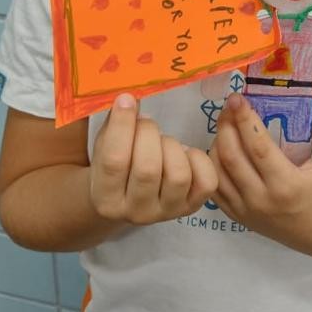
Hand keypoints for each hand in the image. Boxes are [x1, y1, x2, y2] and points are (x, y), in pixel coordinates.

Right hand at [90, 93, 217, 225]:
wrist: (132, 196)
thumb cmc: (118, 164)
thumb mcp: (105, 146)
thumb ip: (112, 125)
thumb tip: (129, 99)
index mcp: (106, 199)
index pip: (114, 161)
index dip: (122, 125)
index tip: (127, 99)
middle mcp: (136, 213)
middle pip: (148, 169)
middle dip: (148, 133)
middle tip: (145, 123)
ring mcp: (167, 212)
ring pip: (178, 175)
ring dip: (171, 146)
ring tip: (163, 140)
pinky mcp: (192, 206)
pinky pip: (206, 182)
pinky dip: (198, 160)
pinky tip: (184, 153)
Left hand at [208, 93, 311, 256]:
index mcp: (286, 185)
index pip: (258, 147)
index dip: (245, 120)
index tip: (238, 98)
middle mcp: (261, 199)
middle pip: (231, 156)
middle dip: (226, 125)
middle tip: (229, 106)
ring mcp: (245, 210)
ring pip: (218, 171)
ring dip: (217, 142)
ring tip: (226, 124)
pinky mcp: (236, 216)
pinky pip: (215, 187)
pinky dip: (213, 164)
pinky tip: (222, 147)